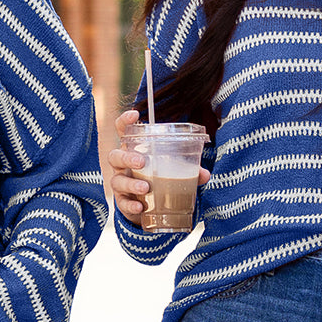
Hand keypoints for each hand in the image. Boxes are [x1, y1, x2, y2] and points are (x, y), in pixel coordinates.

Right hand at [107, 107, 208, 225]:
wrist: (146, 206)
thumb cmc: (158, 179)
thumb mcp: (171, 171)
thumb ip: (188, 171)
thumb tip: (205, 174)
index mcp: (134, 151)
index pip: (123, 132)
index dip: (125, 121)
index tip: (134, 114)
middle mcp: (123, 166)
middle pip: (116, 156)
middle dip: (127, 157)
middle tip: (142, 162)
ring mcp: (120, 184)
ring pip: (117, 180)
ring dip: (131, 183)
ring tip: (146, 188)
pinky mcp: (122, 202)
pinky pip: (121, 202)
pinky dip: (131, 205)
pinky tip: (140, 206)